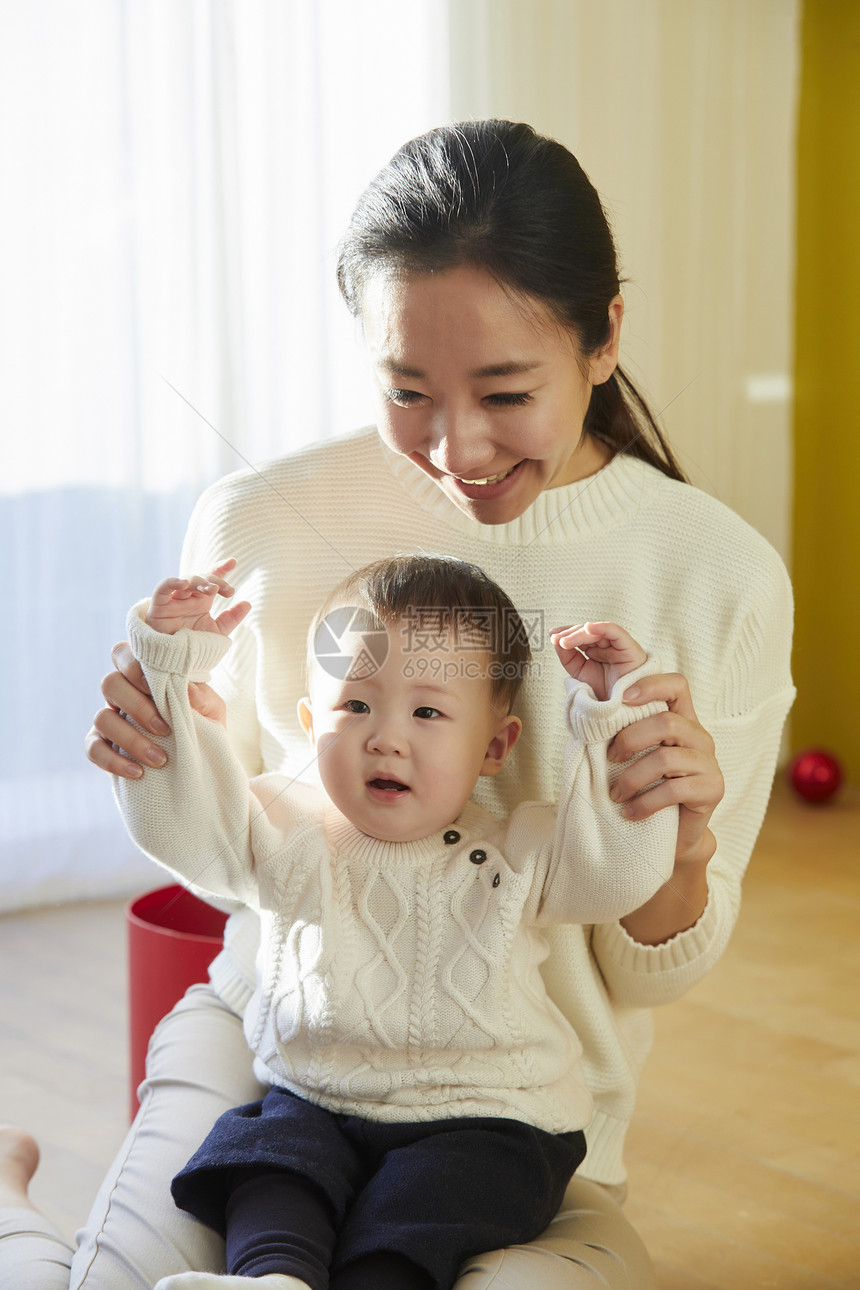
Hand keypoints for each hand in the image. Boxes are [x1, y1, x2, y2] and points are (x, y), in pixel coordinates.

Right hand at [84, 560, 242, 777]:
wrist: (206, 759)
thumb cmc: (206, 724)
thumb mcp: (213, 707)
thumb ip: (201, 694)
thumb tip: (186, 685)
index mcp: (146, 673)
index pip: (127, 654)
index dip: (137, 667)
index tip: (162, 687)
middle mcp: (124, 691)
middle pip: (109, 682)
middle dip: (137, 705)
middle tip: (166, 728)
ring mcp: (111, 717)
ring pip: (102, 716)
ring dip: (131, 738)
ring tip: (161, 759)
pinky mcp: (103, 744)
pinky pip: (93, 747)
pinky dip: (113, 760)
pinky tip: (138, 772)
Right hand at [147, 558, 250, 637]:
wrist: (176, 665)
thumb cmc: (194, 647)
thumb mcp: (217, 633)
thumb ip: (231, 619)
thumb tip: (247, 603)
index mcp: (202, 601)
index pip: (211, 579)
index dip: (220, 568)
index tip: (232, 562)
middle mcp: (188, 598)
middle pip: (201, 578)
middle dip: (215, 581)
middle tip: (228, 591)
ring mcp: (173, 601)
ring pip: (186, 581)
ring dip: (199, 583)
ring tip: (212, 590)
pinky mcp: (158, 607)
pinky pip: (162, 589)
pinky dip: (172, 583)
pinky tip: (184, 584)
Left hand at [550, 621, 645, 701]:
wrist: (620, 712)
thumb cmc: (604, 694)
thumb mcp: (580, 674)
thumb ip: (569, 658)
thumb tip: (556, 641)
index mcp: (598, 651)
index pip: (581, 637)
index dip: (566, 634)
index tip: (552, 636)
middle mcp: (609, 647)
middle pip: (588, 633)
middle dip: (570, 634)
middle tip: (556, 639)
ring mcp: (620, 647)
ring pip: (598, 631)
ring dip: (580, 633)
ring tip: (565, 641)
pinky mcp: (630, 648)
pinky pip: (616, 633)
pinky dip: (601, 628)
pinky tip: (588, 628)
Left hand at [607, 671, 723, 863]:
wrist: (673, 834)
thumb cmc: (646, 789)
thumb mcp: (634, 757)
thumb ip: (622, 734)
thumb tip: (585, 714)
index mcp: (682, 720)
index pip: (677, 686)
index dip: (651, 685)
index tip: (621, 698)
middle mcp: (700, 737)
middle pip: (667, 723)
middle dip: (629, 740)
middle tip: (609, 759)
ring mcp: (709, 763)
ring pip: (665, 759)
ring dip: (631, 778)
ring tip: (615, 795)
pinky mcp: (712, 789)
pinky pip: (673, 791)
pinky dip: (645, 803)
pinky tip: (630, 813)